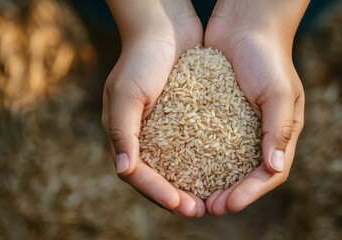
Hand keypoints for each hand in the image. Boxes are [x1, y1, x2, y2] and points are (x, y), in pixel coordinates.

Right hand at [102, 0, 204, 216]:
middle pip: (157, 176)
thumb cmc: (142, 57)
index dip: (157, 192)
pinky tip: (219, 171)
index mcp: (123, 133)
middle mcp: (142, 135)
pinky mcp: (181, 119)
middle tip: (199, 210)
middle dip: (176, 197)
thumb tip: (124, 170)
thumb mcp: (127, 92)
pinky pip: (190, 147)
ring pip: (174, 167)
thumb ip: (122, 131)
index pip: (138, 174)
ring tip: (210, 199)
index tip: (181, 204)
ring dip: (190, 185)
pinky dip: (201, 162)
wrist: (165, 27)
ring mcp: (162, 128)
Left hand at [204, 0, 308, 215]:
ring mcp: (239, 125)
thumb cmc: (267, 56)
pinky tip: (184, 167)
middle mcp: (261, 132)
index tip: (228, 204)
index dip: (251, 193)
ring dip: (213, 182)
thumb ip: (279, 129)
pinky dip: (200, 158)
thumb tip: (274, 169)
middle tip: (209, 207)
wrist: (245, 24)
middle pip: (247, 174)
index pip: (270, 173)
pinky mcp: (219, 114)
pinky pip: (210, 142)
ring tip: (195, 196)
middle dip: (230, 193)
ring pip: (228, 162)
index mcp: (282, 131)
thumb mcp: (278, 91)